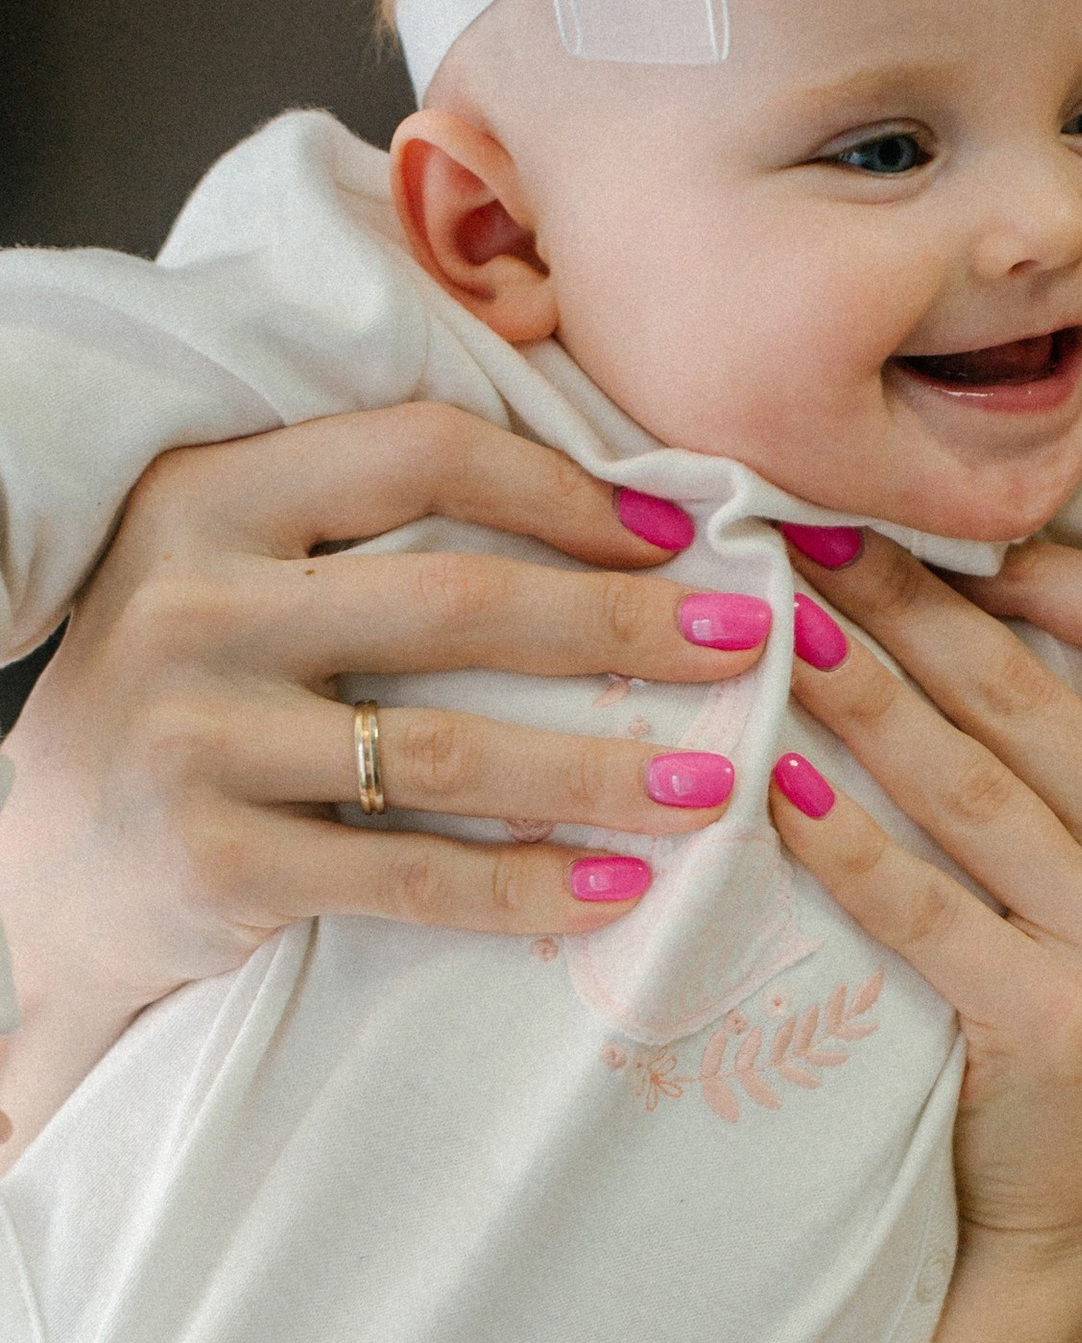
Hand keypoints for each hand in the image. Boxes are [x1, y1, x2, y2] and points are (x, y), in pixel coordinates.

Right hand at [0, 407, 786, 1151]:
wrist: (43, 867)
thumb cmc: (189, 698)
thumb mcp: (237, 572)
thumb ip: (369, 528)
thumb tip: (619, 509)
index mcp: (210, 495)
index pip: (419, 453)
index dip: (565, 489)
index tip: (682, 531)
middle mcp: (193, 603)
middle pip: (455, 603)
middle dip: (625, 627)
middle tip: (750, 645)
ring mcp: (195, 737)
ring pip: (446, 751)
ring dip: (603, 771)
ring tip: (716, 786)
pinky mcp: (214, 863)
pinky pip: (408, 877)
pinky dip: (525, 888)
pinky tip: (618, 889)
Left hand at [765, 533, 1081, 1290]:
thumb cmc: (1067, 1028)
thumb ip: (1061, 761)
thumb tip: (935, 603)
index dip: (1035, 558)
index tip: (917, 527)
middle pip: (1026, 686)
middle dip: (899, 595)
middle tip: (789, 525)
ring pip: (972, 780)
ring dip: (857, 688)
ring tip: (763, 623)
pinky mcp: (1060, 1024)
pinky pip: (927, 906)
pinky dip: (842, 838)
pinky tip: (770, 783)